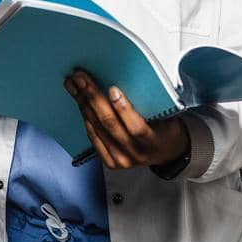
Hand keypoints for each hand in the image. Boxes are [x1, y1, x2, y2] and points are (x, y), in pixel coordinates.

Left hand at [64, 68, 189, 169]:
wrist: (166, 154)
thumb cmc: (166, 130)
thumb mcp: (168, 117)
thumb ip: (151, 105)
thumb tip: (131, 79)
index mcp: (152, 142)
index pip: (136, 127)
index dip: (123, 109)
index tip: (113, 89)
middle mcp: (135, 153)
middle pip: (109, 124)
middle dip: (93, 98)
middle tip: (82, 79)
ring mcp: (121, 160)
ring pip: (97, 129)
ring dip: (83, 104)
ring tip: (74, 86)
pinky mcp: (110, 162)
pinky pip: (93, 137)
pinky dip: (86, 118)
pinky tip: (80, 103)